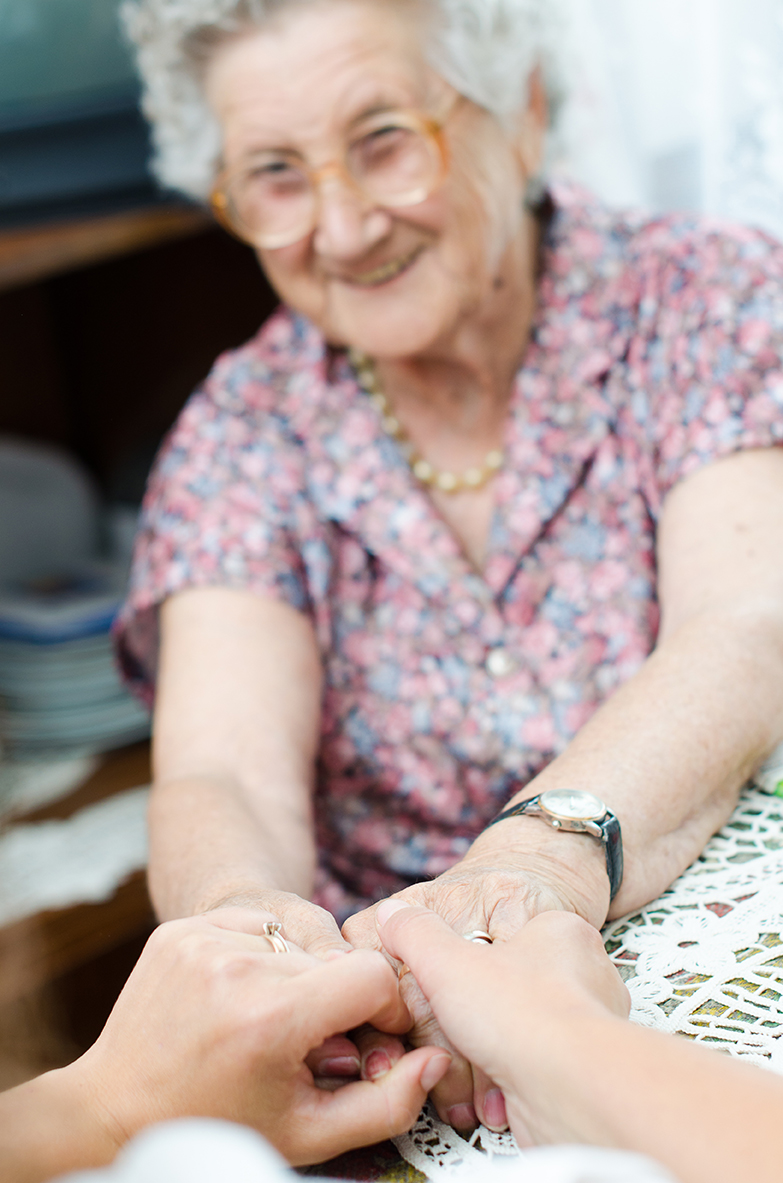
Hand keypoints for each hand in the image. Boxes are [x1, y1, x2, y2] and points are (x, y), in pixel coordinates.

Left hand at [63, 908, 450, 1165]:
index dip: (384, 1009)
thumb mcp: (308, 1132)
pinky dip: (260, 957)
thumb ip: (386, 1104)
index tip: (367, 1038)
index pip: (372, 974)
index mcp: (268, 1017)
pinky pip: (254, 925)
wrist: (116, 1108)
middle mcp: (235, 967)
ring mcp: (202, 941)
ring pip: (297, 939)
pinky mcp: (180, 929)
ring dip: (299, 976)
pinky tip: (241, 997)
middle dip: (338, 999)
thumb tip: (436, 1060)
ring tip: (270, 1020)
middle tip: (312, 1042)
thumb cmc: (217, 1124)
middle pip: (336, 958)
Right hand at [376, 901, 629, 1147]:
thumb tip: (393, 916)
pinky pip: (536, 1075)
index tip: (447, 986)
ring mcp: (589, 1027)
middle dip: (475, 1023)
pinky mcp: (585, 1073)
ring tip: (469, 1068)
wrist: (573, 1091)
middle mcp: (585, 976)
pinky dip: (509, 1089)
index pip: (506, 937)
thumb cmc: (524, 1015)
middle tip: (455, 1034)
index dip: (468, 965)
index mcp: (560, 932)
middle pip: (512, 992)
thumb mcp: (447, 960)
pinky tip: (492, 1097)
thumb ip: (415, 934)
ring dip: (488, 1061)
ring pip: (522, 1038)